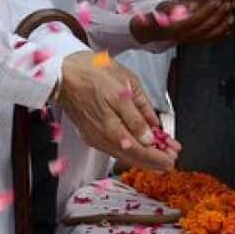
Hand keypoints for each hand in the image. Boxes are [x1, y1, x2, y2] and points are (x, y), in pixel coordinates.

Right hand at [56, 51, 179, 170]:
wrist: (61, 73)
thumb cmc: (91, 74)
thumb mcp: (123, 87)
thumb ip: (137, 115)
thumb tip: (149, 135)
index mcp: (112, 128)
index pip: (141, 151)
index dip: (158, 156)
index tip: (173, 157)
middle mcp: (102, 138)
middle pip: (133, 157)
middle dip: (154, 160)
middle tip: (171, 159)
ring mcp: (95, 137)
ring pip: (123, 154)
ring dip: (143, 156)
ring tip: (159, 154)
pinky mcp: (91, 133)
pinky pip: (114, 148)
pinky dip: (129, 150)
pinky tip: (138, 146)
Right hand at [132, 0, 234, 44]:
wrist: (153, 33)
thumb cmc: (156, 17)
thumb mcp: (160, 9)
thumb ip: (170, 9)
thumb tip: (184, 7)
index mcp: (175, 28)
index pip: (194, 20)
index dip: (206, 11)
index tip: (216, 1)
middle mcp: (184, 37)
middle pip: (205, 28)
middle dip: (218, 16)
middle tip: (228, 4)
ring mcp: (190, 41)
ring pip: (210, 35)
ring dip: (222, 24)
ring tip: (232, 13)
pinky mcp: (194, 42)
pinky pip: (210, 40)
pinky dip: (221, 33)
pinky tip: (229, 24)